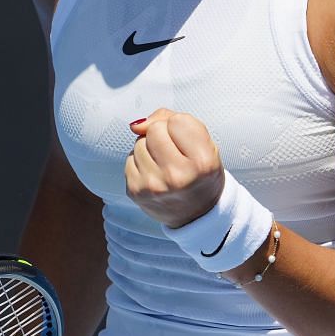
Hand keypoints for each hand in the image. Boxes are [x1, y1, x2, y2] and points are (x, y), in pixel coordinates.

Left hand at [125, 108, 225, 229]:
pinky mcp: (135, 191)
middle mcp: (177, 177)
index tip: (188, 144)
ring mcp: (153, 185)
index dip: (181, 127)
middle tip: (175, 153)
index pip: (177, 121)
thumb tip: (137, 125)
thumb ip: (174, 120)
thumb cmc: (201, 175)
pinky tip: (154, 174)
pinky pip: (129, 158)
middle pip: (154, 129)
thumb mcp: (204, 144)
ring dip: (150, 148)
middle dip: (163, 135)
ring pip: (139, 142)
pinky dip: (140, 162)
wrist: (196, 215)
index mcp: (202, 163)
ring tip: (165, 165)